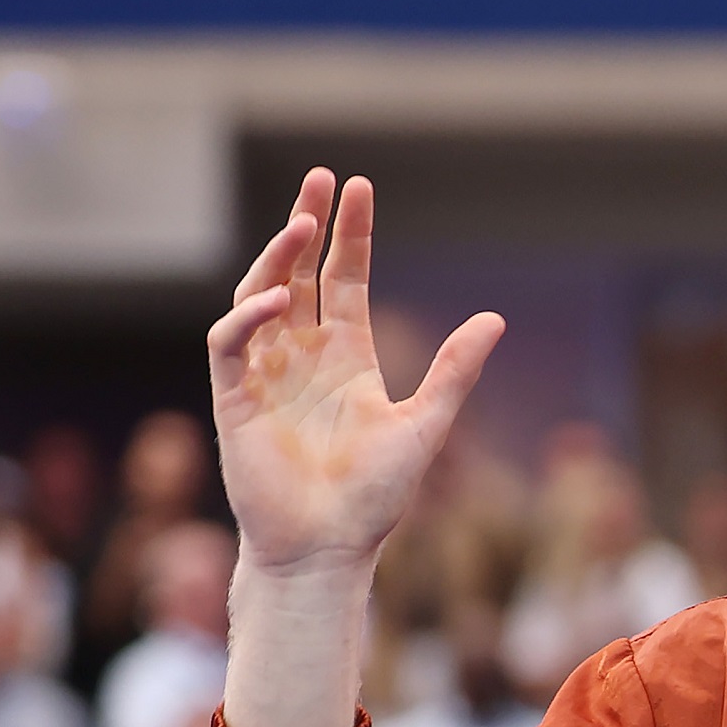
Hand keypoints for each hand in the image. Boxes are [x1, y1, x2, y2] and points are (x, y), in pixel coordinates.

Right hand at [208, 169, 503, 577]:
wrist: (327, 549)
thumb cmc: (373, 499)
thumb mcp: (424, 425)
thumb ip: (455, 372)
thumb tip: (496, 318)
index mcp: (347, 359)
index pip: (344, 279)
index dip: (351, 235)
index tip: (358, 187)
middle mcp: (302, 358)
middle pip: (299, 272)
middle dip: (307, 223)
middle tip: (321, 177)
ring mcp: (265, 374)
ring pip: (259, 294)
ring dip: (278, 257)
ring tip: (304, 222)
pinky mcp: (234, 398)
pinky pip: (231, 341)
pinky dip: (249, 316)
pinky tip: (279, 299)